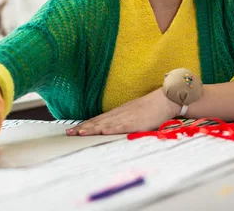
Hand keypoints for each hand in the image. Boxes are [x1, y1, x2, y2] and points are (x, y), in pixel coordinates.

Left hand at [66, 88, 181, 135]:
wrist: (165, 100)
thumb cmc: (150, 108)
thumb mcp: (132, 114)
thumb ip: (121, 121)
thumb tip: (109, 128)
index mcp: (118, 113)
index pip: (97, 120)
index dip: (84, 125)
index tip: (71, 130)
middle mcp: (119, 114)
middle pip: (98, 121)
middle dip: (83, 127)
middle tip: (68, 133)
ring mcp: (127, 117)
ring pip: (106, 123)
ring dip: (93, 128)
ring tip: (80, 132)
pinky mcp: (137, 121)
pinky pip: (123, 126)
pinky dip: (113, 128)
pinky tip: (104, 131)